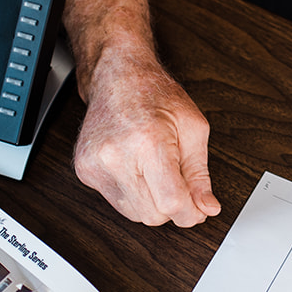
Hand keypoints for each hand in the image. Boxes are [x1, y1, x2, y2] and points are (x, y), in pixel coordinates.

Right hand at [73, 50, 220, 226]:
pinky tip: (136, 168)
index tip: (198, 210)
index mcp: (148, 142)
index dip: (190, 214)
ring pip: (133, 214)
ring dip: (152, 202)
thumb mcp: (193, 128)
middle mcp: (116, 156)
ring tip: (155, 170)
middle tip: (177, 180)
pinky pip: (117, 203)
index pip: (170, 203)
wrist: (117, 76)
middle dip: (172, 206)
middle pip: (152, 215)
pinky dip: (133, 194)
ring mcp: (96, 165)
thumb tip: (207, 206)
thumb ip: (200, 174)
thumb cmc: (154, 94)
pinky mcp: (84, 171)